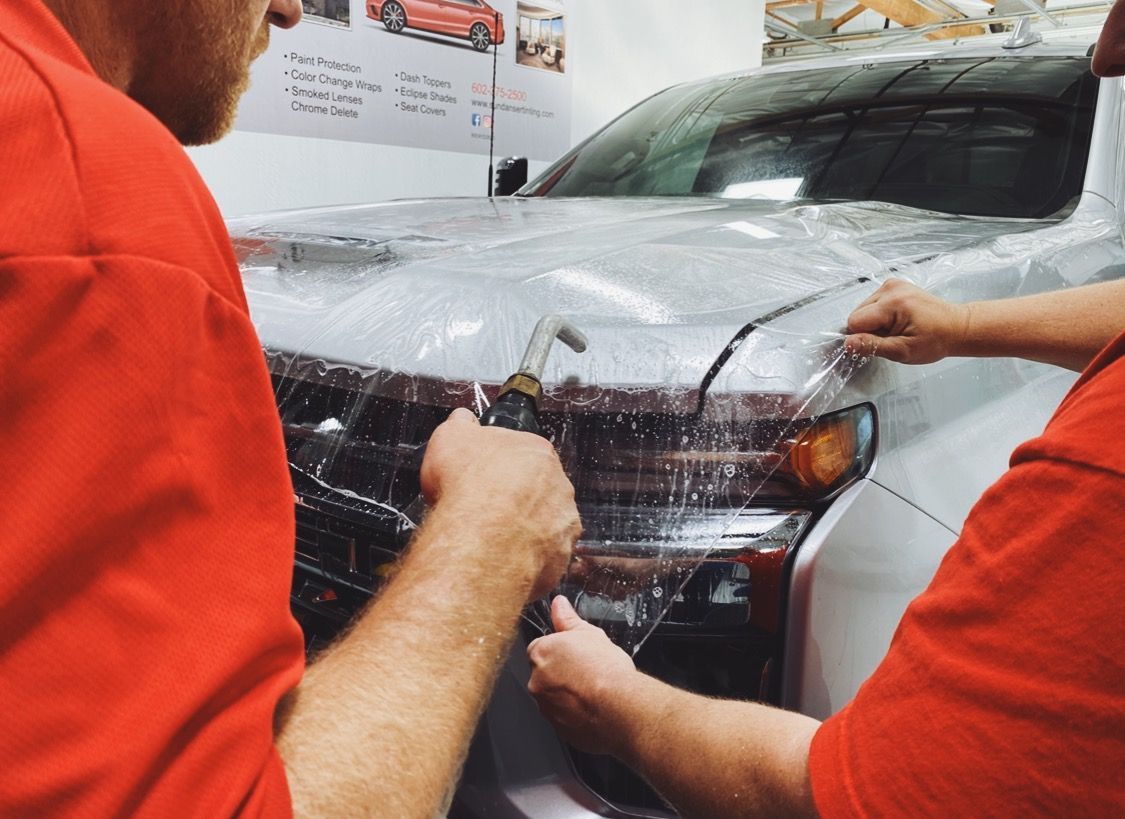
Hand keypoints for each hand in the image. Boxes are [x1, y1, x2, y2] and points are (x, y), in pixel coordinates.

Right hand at [420, 408, 579, 599]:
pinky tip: (502, 557)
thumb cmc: (468, 486)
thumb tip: (461, 421)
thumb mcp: (450, 436)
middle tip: (487, 507)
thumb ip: (461, 425)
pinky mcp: (559, 555)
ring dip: (524, 528)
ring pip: (545, 523)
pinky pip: (544, 556)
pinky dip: (526, 557)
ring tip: (493, 536)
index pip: (524, 453)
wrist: (477, 535)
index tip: (485, 476)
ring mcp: (563, 522)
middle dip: (516, 497)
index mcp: (537, 451)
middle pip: (539, 488)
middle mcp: (558, 485)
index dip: (501, 465)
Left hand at [527, 596, 636, 754]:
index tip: (575, 654)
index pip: (540, 648)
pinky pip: (564, 718)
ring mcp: (546, 708)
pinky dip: (575, 714)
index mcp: (541, 653)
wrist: (620, 707)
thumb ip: (567, 619)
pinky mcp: (559, 730)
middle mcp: (537, 682)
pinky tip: (594, 707)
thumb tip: (558, 604)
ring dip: (568, 694)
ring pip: (554, 697)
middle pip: (545, 673)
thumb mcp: (589, 633)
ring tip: (594, 690)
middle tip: (587, 671)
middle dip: (562, 673)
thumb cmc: (606, 670)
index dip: (561, 650)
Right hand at [845, 279, 970, 364]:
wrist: (957, 327)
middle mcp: (890, 288)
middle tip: (893, 337)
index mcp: (893, 302)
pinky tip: (898, 321)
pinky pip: (873, 304)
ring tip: (898, 329)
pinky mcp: (894, 285)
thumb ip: (873, 346)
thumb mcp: (903, 350)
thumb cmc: (936, 340)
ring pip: (864, 309)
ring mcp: (892, 284)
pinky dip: (881, 316)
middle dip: (870, 329)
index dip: (864, 337)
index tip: (882, 343)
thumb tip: (848, 344)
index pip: (855, 321)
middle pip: (858, 313)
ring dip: (875, 323)